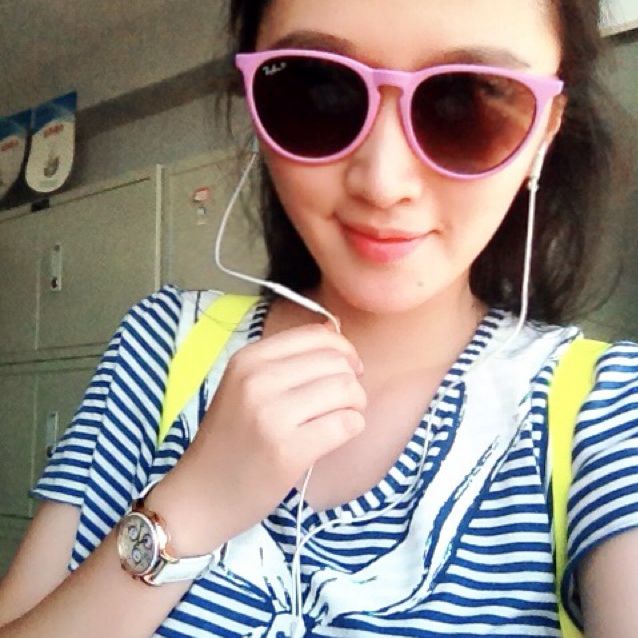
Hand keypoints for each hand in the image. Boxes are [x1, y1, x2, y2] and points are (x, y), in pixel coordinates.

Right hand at [151, 322, 365, 552]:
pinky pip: (346, 424)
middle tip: (344, 401)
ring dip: (355, 405)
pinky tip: (336, 436)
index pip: (317, 334)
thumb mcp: (244, 386)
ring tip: (340, 418)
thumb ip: (285, 361)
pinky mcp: (288, 450)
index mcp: (248, 359)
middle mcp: (258, 380)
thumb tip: (334, 330)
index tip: (347, 370)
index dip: (344, 349)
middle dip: (352, 380)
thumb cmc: (229, 440)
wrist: (201, 495)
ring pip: (347, 390)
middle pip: (337, 361)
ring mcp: (272, 415)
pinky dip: (352, 427)